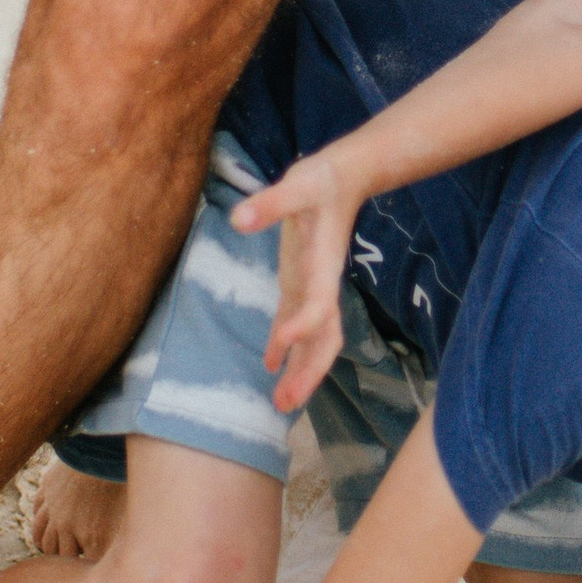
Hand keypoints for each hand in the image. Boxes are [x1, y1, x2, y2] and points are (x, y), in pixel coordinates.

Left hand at [230, 150, 360, 412]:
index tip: (279, 349)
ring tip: (281, 402)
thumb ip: (270, 203)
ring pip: (315, 341)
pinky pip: (297, 326)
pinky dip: (287, 349)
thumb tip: (238, 218)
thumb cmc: (321, 181)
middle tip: (287, 403)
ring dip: (302, 371)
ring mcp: (314, 288)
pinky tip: (270, 368)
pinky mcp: (302, 284)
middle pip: (325, 338)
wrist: (343, 178)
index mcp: (324, 265)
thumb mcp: (296, 185)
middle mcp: (323, 284)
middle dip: (310, 372)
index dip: (301, 328)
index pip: (319, 305)